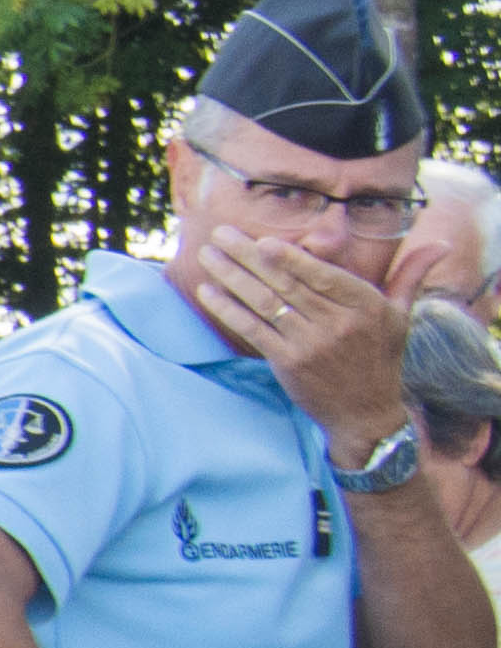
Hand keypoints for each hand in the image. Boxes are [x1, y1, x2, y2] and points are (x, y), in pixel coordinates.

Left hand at [186, 230, 415, 466]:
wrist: (366, 412)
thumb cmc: (380, 357)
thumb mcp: (401, 315)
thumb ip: (410, 275)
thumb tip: (440, 245)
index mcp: (366, 305)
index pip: (322, 275)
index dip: (291, 258)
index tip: (262, 240)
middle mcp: (339, 323)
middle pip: (286, 283)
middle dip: (248, 256)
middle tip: (219, 234)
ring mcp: (311, 344)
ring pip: (265, 303)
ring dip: (231, 277)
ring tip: (207, 255)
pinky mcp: (288, 362)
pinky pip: (253, 329)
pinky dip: (228, 309)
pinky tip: (208, 292)